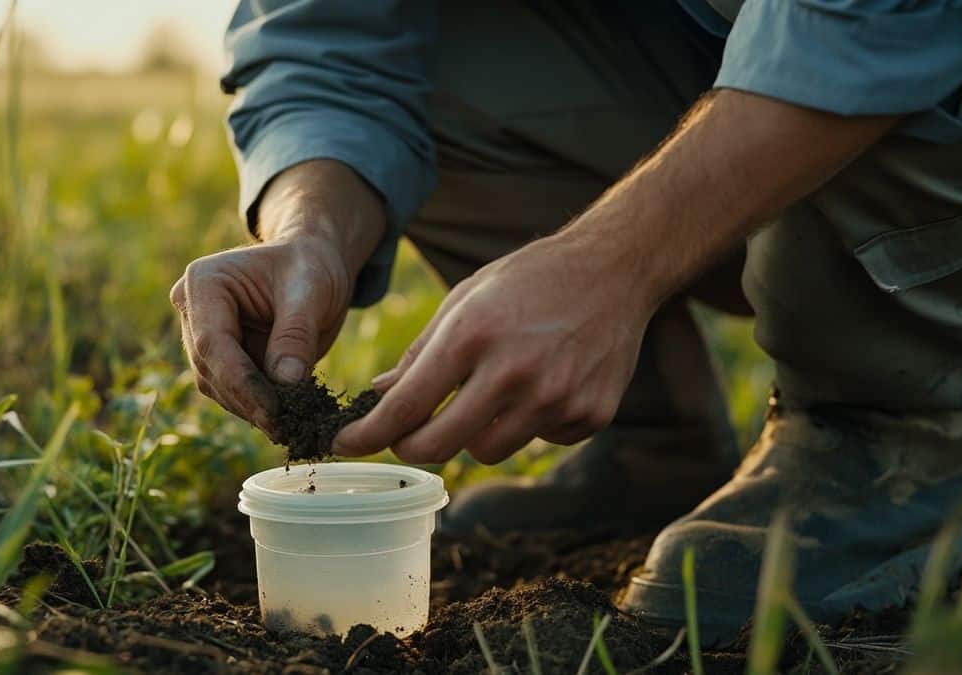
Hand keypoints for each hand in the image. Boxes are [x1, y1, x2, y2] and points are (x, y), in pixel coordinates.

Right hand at [171, 160, 385, 435]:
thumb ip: (296, 334)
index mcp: (204, 282)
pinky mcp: (219, 360)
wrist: (312, 266)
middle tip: (286, 428)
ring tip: (291, 426)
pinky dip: (257, 408)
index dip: (242, 382)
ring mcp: (201, 337)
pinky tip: (286, 420)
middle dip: (248, 401)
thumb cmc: (310, 267)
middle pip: (211, 369)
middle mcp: (192, 310)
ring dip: (252, 409)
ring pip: (218, 387)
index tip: (275, 413)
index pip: (212, 342)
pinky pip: (232, 392)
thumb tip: (286, 383)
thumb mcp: (312, 290)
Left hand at [332, 90, 897, 465]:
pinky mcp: (589, 415)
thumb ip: (421, 353)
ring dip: (474, 434)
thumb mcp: (466, 299)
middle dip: (414, 447)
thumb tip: (380, 395)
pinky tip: (543, 384)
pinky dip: (528, 424)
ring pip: (488, 452)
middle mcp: (514, 371)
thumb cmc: (529, 280)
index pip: (408, 405)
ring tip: (490, 392)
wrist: (615, 270)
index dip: (370, 433)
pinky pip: (537, 442)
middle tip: (408, 436)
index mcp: (473, 334)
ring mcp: (557, 398)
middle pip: (442, 446)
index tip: (346, 445)